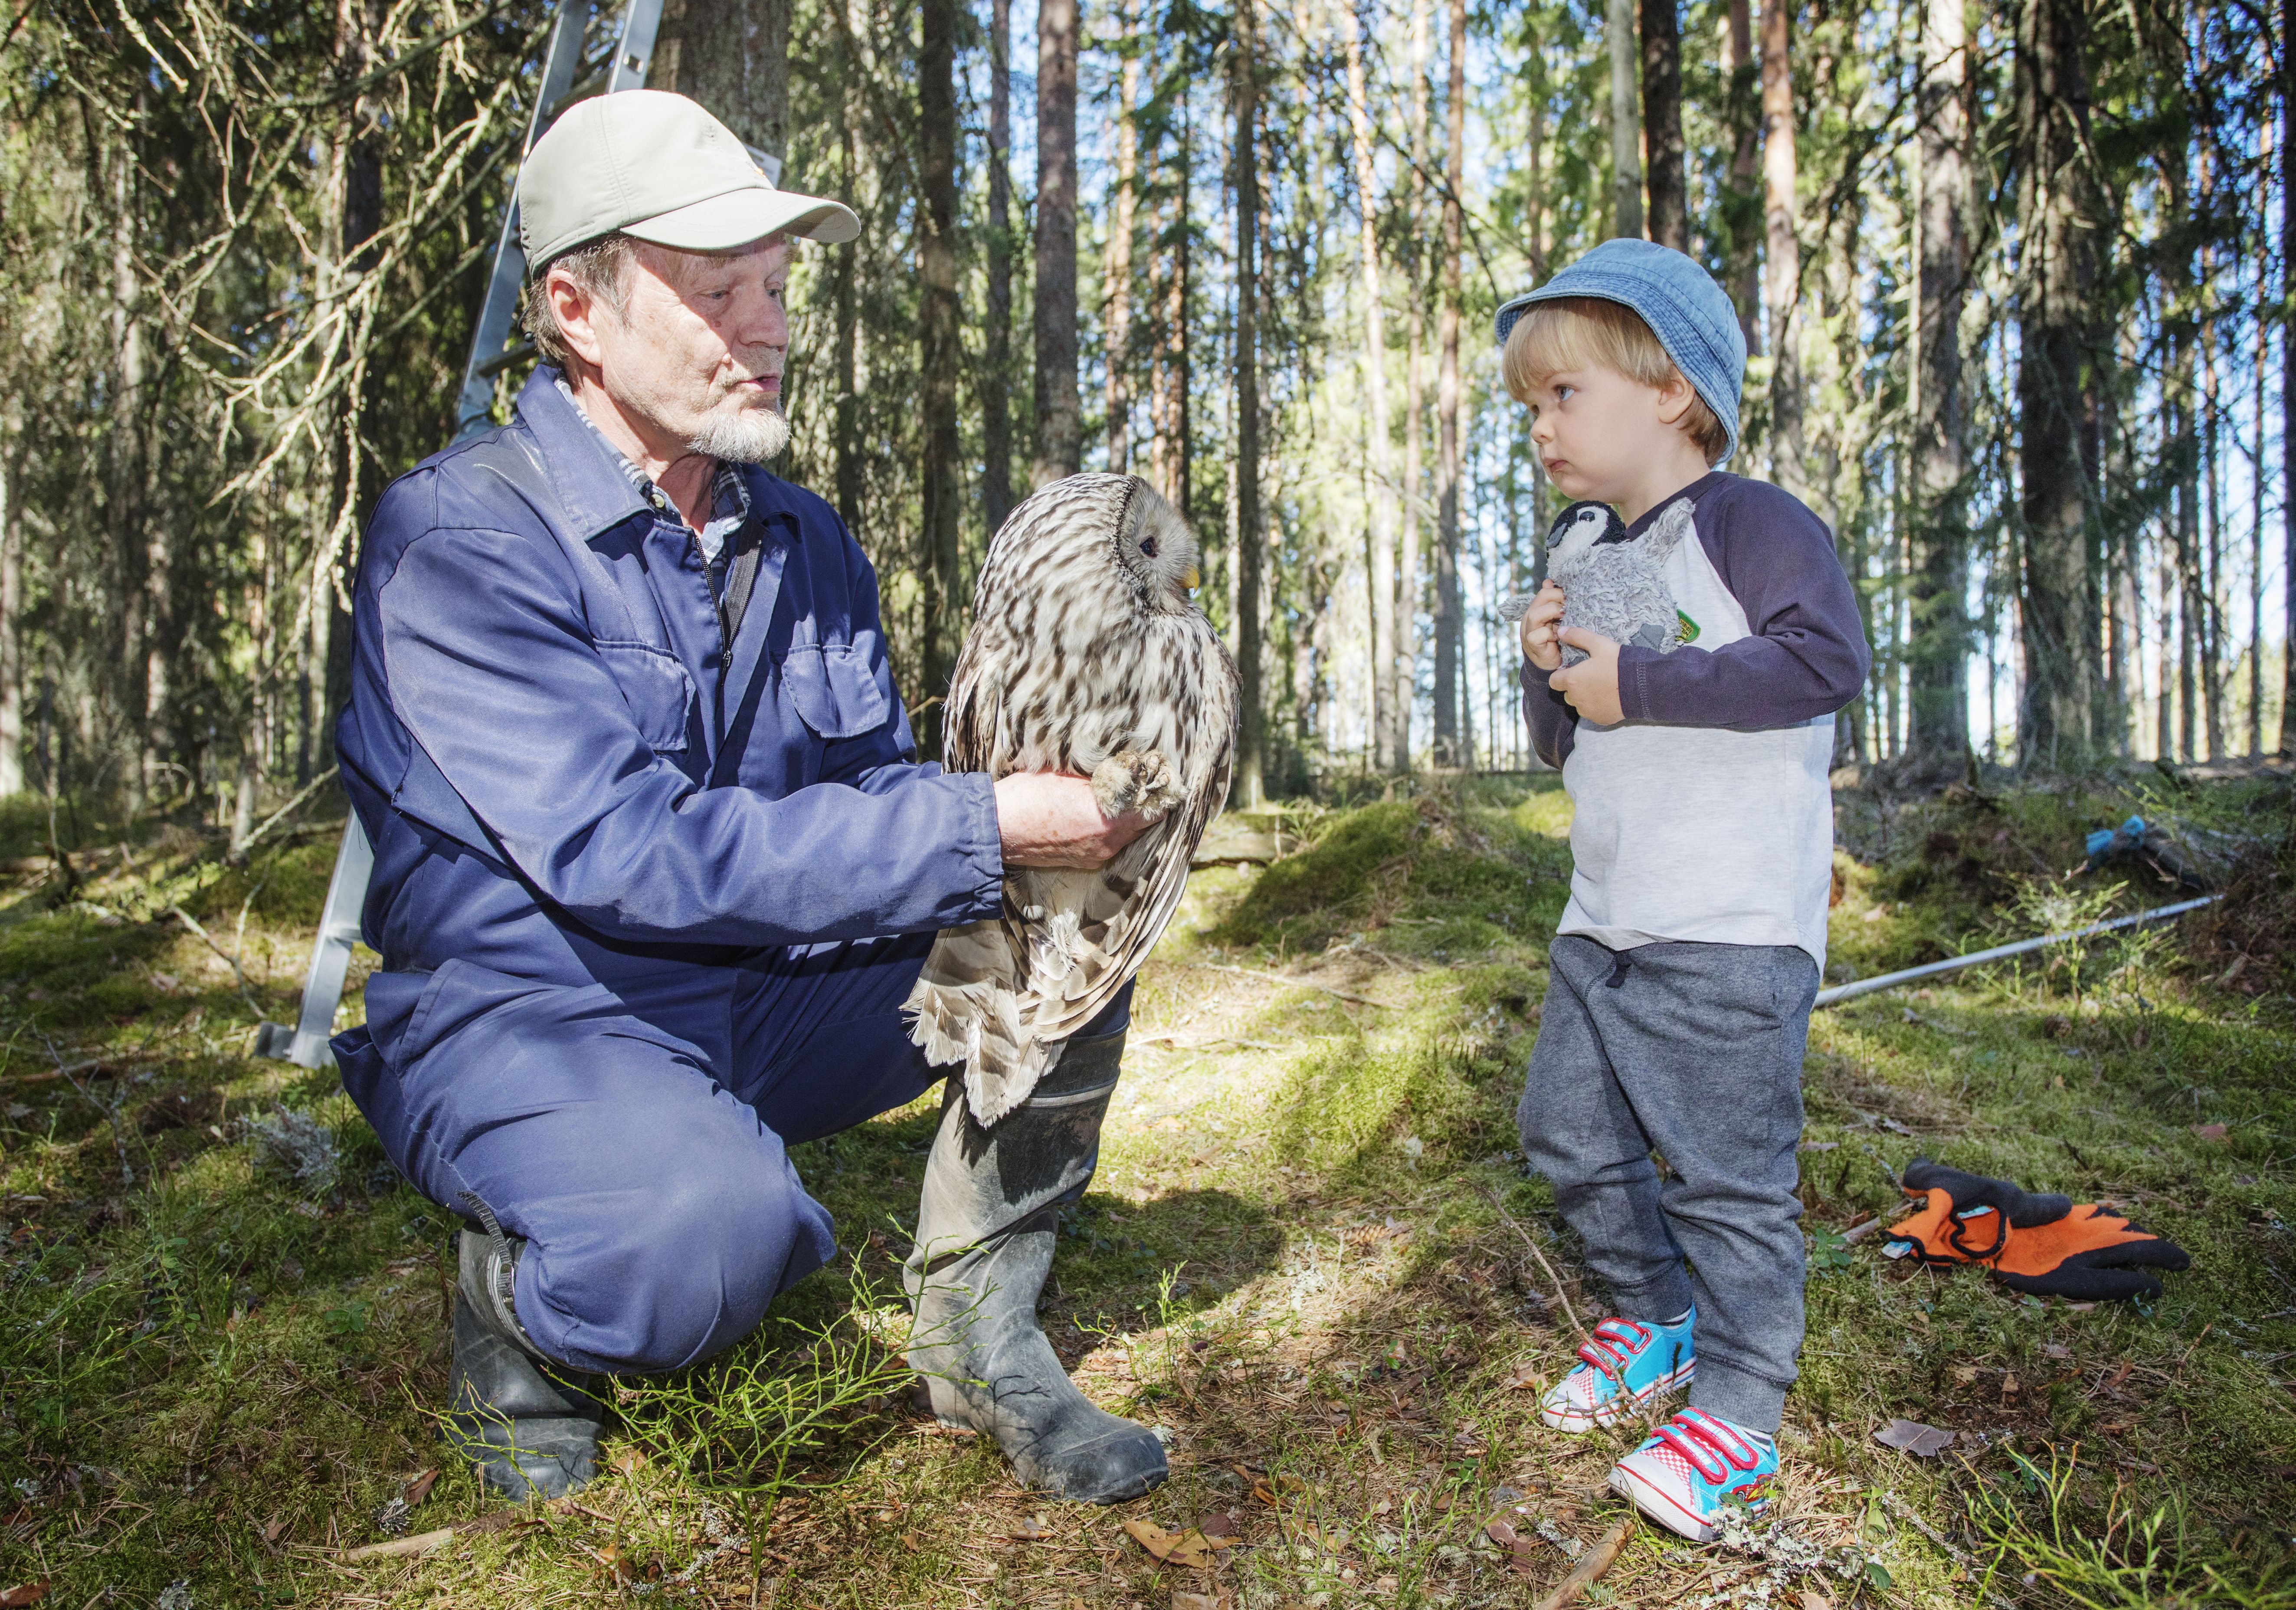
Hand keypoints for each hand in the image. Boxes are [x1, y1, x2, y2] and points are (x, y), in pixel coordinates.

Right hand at [994, 771, 1152, 868]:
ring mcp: (1096, 855)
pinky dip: (1108, 830)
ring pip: (1126, 835)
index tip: (1156, 777)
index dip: (1157, 791)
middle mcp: (1108, 842)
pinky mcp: (1082, 862)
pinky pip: (1107, 844)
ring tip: (1116, 797)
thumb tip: (1124, 770)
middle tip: (1138, 784)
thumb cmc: (1027, 797)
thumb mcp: (1068, 775)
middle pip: (1144, 824)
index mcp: (1110, 819)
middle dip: (1143, 805)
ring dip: (1125, 818)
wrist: (996, 829)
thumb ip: (1102, 777)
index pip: (1154, 808)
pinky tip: (1093, 814)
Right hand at [1518, 581, 1566, 670]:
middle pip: (1541, 598)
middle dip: (1559, 599)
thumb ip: (1556, 603)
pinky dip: (1549, 634)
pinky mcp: (1531, 644)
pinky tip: (1559, 637)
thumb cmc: (1557, 640)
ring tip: (1564, 618)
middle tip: (1571, 606)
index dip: (1560, 592)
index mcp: (1537, 609)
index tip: (1573, 597)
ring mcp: (1528, 631)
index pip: (1545, 591)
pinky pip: (1537, 635)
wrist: (1551, 664)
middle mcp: (1530, 617)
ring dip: (1553, 614)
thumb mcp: (1559, 619)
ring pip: (1535, 615)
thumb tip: (1550, 582)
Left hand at [1547, 627, 1624, 724]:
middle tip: (1591, 676)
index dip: (1562, 675)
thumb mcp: (1599, 644)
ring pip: (1579, 704)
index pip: (1554, 680)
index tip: (1574, 670)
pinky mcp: (1600, 720)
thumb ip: (1577, 636)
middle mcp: (1576, 699)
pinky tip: (1609, 697)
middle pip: (1567, 693)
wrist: (1642, 687)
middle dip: (1574, 686)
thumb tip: (1560, 630)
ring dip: (1584, 697)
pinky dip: (1596, 707)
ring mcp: (1588, 711)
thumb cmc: (1619, 664)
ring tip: (1601, 686)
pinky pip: (1592, 713)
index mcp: (1572, 680)